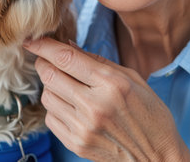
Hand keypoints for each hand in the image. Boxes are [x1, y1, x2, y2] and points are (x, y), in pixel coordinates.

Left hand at [24, 37, 189, 160]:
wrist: (157, 158)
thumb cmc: (149, 114)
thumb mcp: (131, 78)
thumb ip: (97, 60)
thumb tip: (66, 44)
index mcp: (110, 84)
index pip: (65, 58)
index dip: (43, 45)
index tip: (31, 39)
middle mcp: (94, 105)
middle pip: (49, 75)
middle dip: (42, 62)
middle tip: (46, 60)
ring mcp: (83, 127)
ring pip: (46, 96)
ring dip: (50, 87)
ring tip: (66, 87)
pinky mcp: (76, 144)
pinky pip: (50, 118)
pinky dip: (55, 108)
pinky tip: (70, 107)